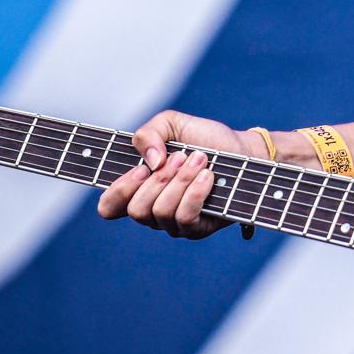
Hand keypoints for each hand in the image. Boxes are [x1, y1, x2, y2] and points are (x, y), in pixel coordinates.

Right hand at [95, 109, 260, 238]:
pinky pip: (184, 218)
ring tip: (199, 160)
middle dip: (159, 179)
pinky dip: (195, 193)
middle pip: (136, 210)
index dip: (118, 192)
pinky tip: (207, 176)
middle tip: (180, 157)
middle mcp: (153, 210)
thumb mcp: (172, 124)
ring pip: (161, 212)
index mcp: (139, 188)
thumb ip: (148, 133)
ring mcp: (173, 223)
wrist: (243, 149)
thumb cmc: (205, 139)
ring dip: (180, 181)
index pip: (109, 207)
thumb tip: (150, 163)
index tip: (140, 169)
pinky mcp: (197, 229)